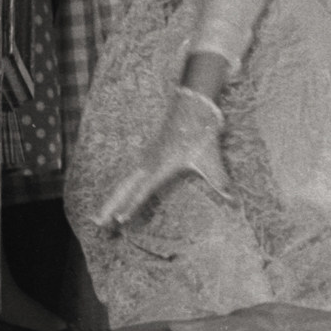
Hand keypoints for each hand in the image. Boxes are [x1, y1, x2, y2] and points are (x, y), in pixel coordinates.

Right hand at [94, 83, 229, 228]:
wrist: (192, 107)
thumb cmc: (201, 133)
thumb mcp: (212, 159)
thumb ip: (221, 181)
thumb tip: (234, 200)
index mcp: (161, 166)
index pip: (143, 190)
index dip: (132, 205)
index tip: (120, 220)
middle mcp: (148, 164)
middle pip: (124, 188)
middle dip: (109, 206)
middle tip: (96, 223)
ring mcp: (144, 160)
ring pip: (122, 183)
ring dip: (109, 200)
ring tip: (97, 218)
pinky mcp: (145, 156)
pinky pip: (127, 177)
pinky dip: (117, 190)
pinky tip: (112, 200)